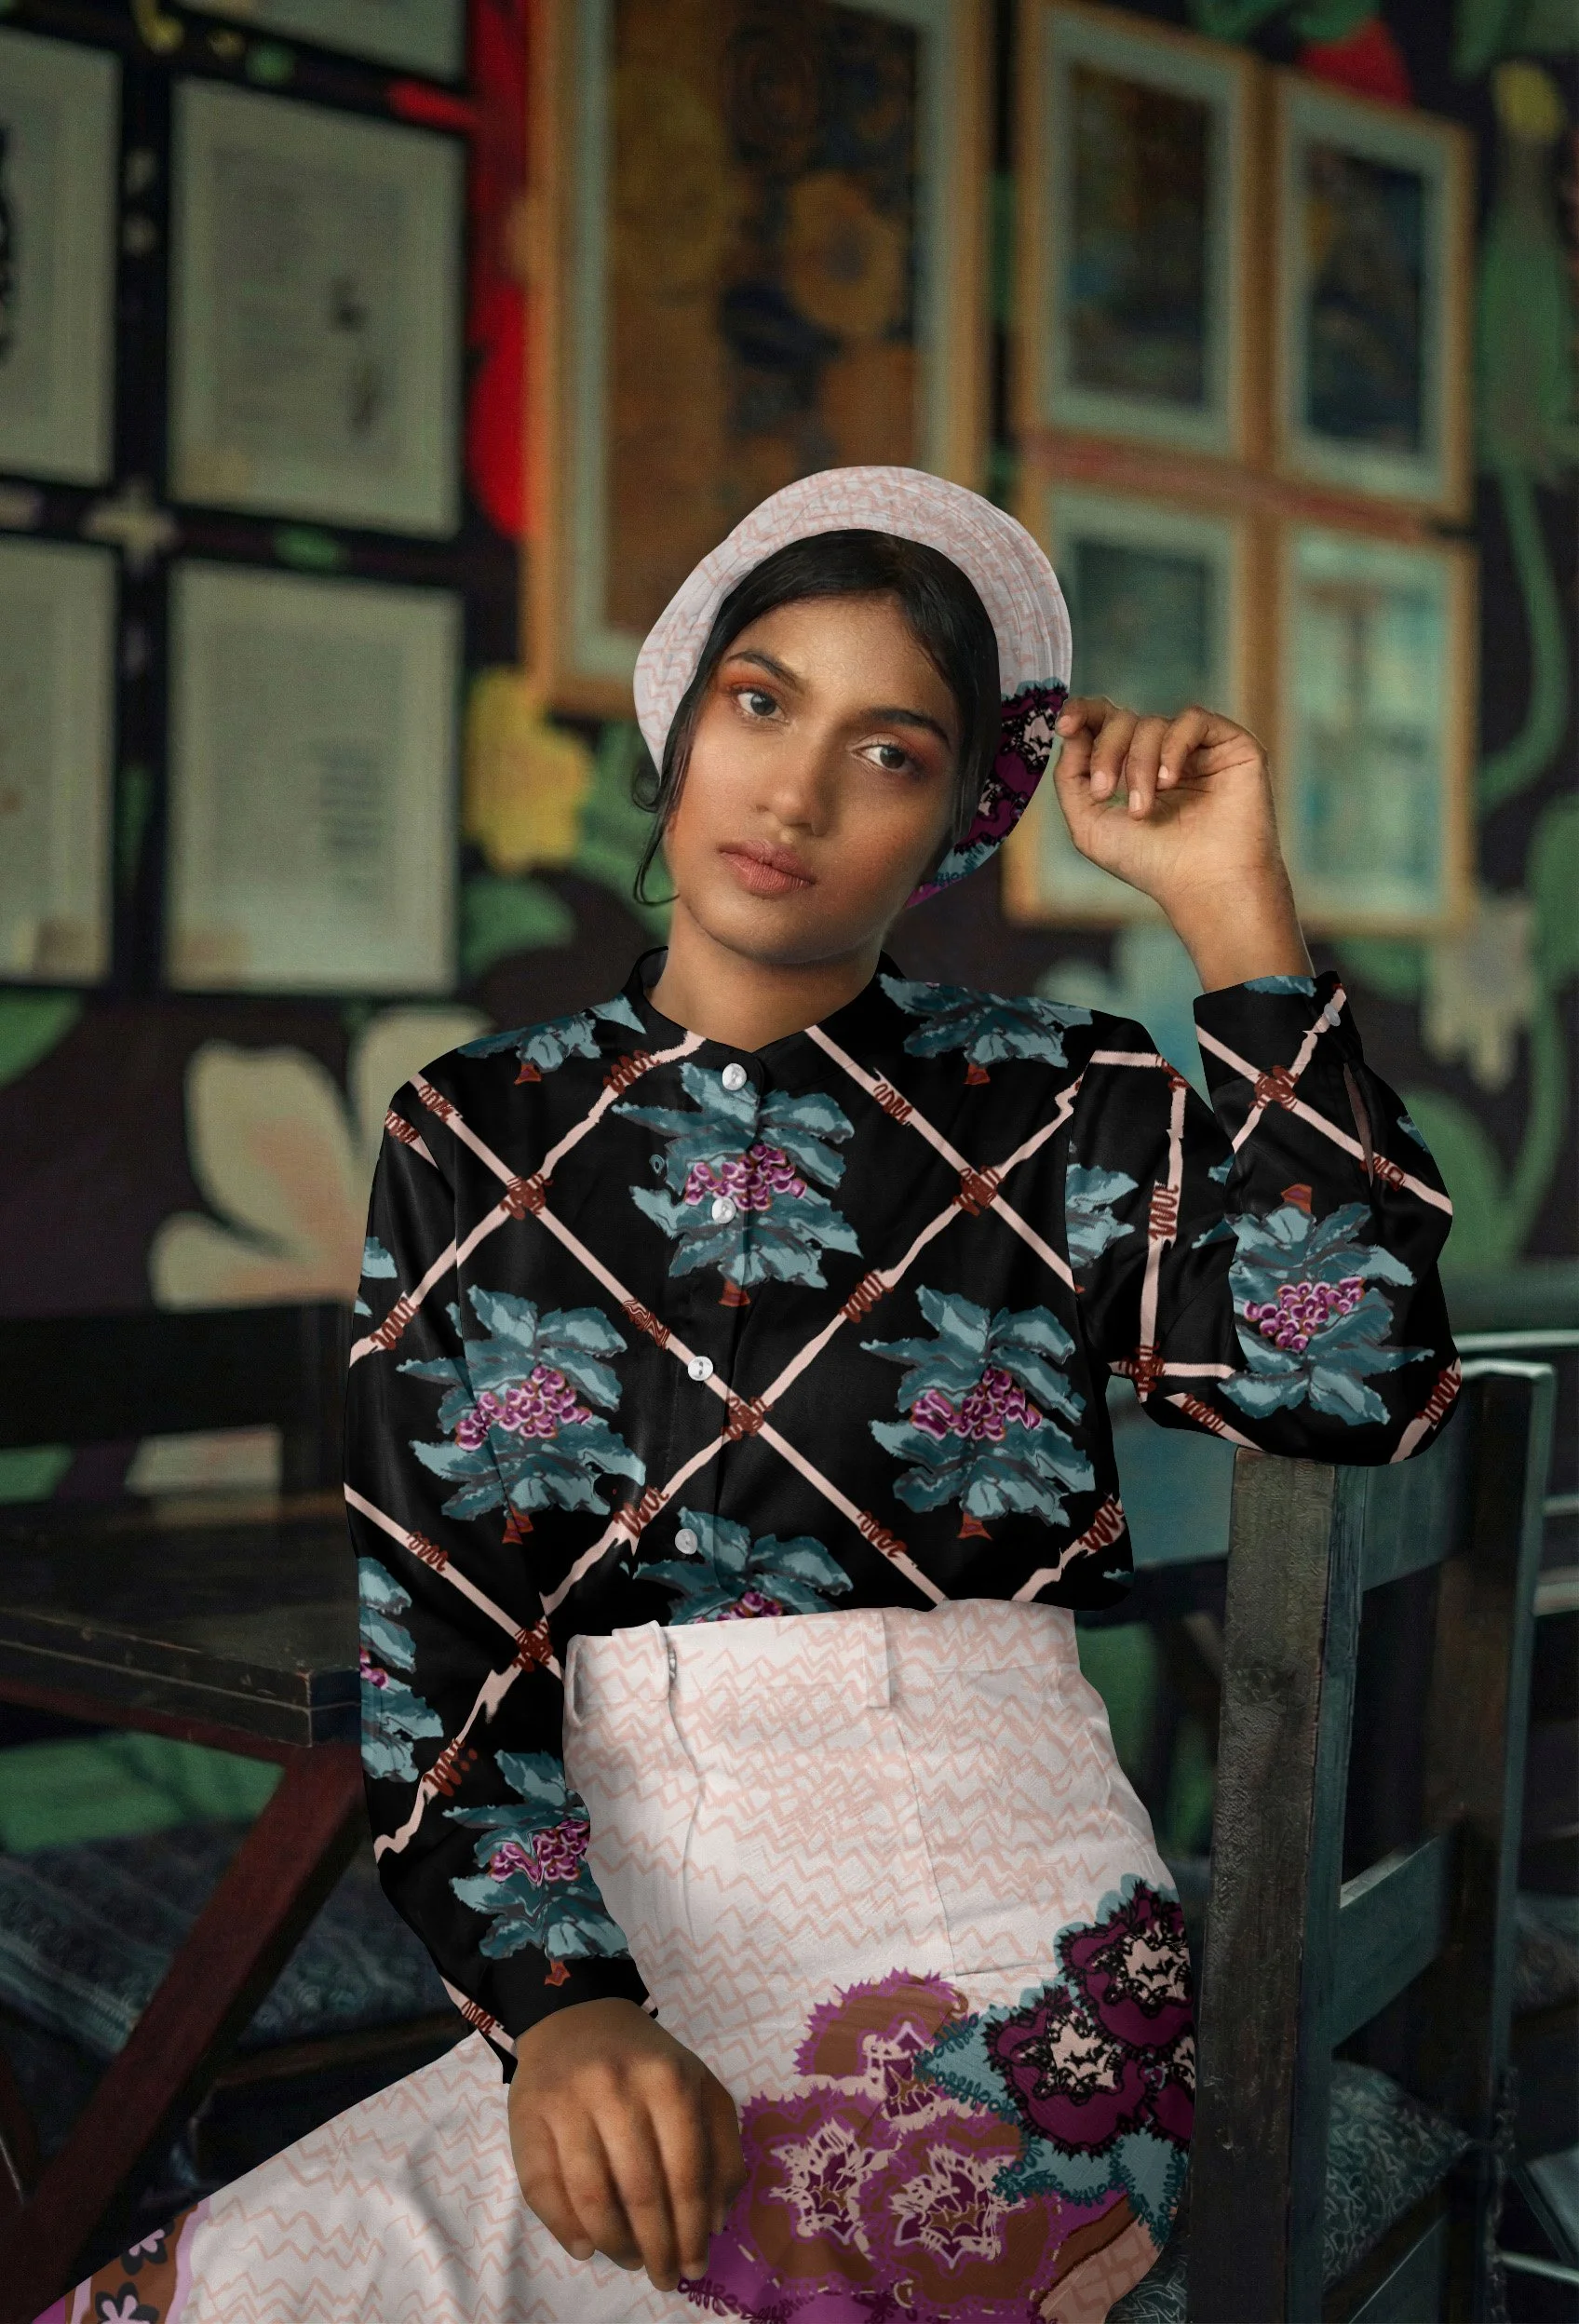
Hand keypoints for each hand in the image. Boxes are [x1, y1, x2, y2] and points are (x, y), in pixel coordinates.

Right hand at [509, 1998, 745, 2291]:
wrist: (579, 2016)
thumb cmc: (648, 2064)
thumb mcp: (700, 2087)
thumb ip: (721, 2148)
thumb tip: (716, 2221)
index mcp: (669, 2081)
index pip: (686, 2175)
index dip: (692, 2232)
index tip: (694, 2268)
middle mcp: (617, 2088)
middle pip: (640, 2191)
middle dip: (656, 2247)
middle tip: (663, 2277)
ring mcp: (568, 2101)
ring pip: (591, 2196)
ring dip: (614, 2243)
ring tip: (630, 2259)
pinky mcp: (527, 2115)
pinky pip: (542, 2187)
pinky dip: (564, 2228)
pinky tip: (585, 2247)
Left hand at [1051, 697, 1311, 990]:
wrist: (1204, 885)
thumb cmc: (1151, 864)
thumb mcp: (1090, 826)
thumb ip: (1070, 779)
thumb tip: (1072, 735)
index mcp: (1132, 768)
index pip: (1105, 722)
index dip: (1083, 713)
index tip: (1065, 727)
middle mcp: (1164, 753)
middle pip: (1122, 720)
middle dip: (1105, 752)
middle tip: (1104, 793)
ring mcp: (1197, 748)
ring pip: (1152, 723)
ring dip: (1137, 765)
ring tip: (1143, 809)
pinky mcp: (1229, 744)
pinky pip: (1192, 720)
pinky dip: (1171, 748)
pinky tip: (1169, 782)